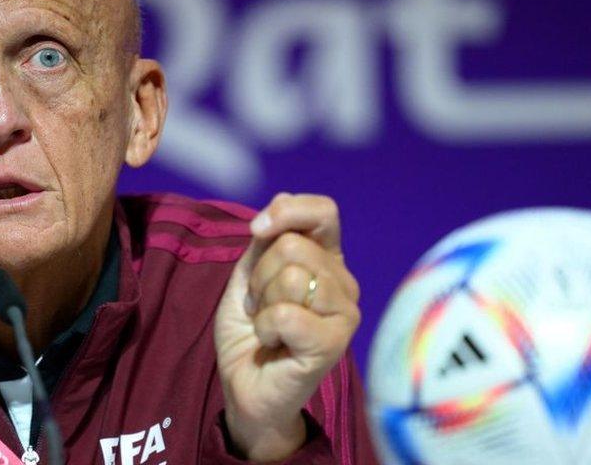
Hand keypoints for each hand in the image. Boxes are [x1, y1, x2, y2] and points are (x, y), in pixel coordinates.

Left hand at [214, 193, 360, 461]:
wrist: (245, 387)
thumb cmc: (251, 332)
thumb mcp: (248, 275)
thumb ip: (265, 241)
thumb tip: (280, 203)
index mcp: (327, 260)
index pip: (324, 211)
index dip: (288, 211)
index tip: (257, 230)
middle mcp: (344, 282)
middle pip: (292, 246)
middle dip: (260, 276)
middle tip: (262, 305)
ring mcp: (345, 313)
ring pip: (290, 277)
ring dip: (263, 304)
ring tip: (269, 326)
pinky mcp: (335, 343)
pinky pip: (287, 314)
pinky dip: (266, 328)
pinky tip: (274, 344)